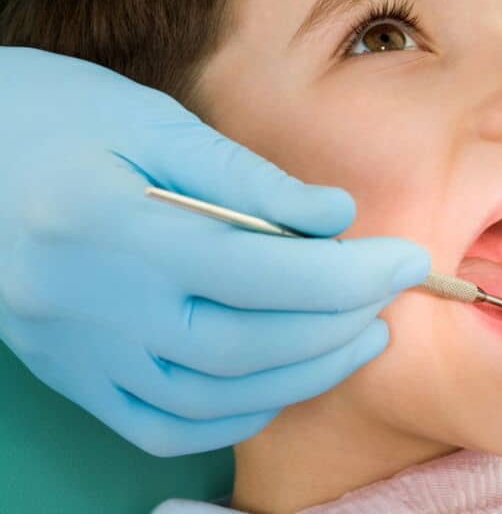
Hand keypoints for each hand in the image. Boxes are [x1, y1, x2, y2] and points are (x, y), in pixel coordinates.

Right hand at [0, 48, 429, 455]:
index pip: (260, 273)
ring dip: (304, 374)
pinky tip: (283, 381)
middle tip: (390, 294)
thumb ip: (247, 179)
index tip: (404, 259)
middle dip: (339, 324)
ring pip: (212, 395)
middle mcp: (92, 307)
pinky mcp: (74, 376)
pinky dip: (237, 412)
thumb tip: (336, 219)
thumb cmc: (55, 119)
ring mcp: (79, 354)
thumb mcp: (152, 122)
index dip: (348, 274)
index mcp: (111, 229)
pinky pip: (164, 424)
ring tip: (360, 337)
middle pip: (246, 342)